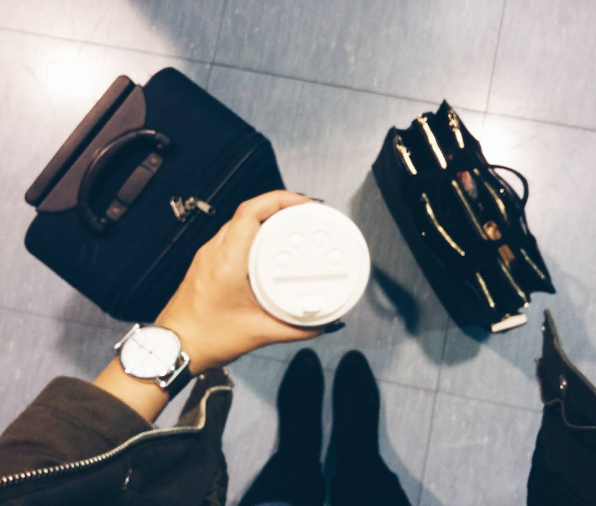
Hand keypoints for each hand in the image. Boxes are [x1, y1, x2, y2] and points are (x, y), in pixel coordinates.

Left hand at [155, 191, 324, 374]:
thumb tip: (321, 324)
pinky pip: (233, 236)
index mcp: (227, 262)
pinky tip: (269, 247)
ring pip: (239, 222)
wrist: (175, 346)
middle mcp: (215, 252)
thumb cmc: (206, 338)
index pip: (250, 214)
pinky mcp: (206, 262)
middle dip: (279, 206)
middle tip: (304, 215)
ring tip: (291, 227)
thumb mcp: (259, 333)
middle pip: (247, 213)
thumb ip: (296, 329)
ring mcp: (208, 255)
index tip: (302, 203)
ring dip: (266, 219)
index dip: (278, 200)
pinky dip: (254, 234)